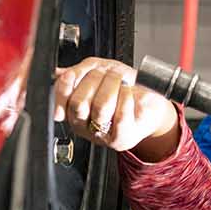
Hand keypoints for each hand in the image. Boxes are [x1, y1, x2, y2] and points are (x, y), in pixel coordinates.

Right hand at [51, 57, 181, 158]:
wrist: (150, 97)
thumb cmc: (123, 84)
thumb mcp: (98, 70)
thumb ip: (77, 71)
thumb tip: (59, 74)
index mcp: (71, 109)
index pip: (60, 99)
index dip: (66, 84)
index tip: (75, 73)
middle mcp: (82, 125)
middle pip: (78, 103)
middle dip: (96, 80)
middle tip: (108, 74)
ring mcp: (100, 134)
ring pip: (100, 107)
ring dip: (114, 86)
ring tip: (122, 82)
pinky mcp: (120, 139)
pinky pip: (120, 115)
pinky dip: (126, 98)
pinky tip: (128, 92)